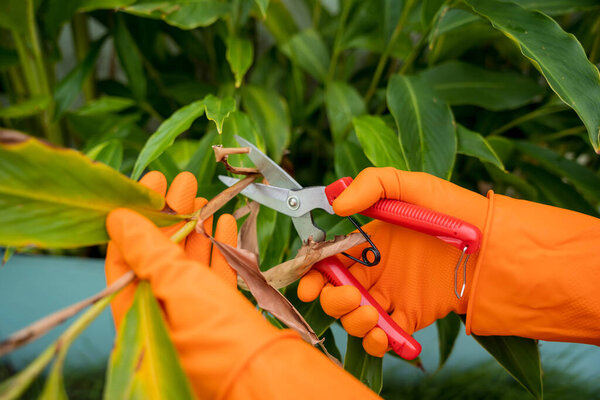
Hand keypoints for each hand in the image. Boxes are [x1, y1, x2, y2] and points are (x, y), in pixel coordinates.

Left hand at [105, 174, 294, 397]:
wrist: (264, 371)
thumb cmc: (213, 332)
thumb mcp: (174, 283)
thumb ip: (146, 249)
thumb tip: (118, 219)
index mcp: (138, 310)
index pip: (126, 255)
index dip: (136, 217)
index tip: (151, 183)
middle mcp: (162, 312)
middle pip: (160, 254)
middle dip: (171, 215)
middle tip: (182, 181)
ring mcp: (193, 312)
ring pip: (190, 261)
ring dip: (196, 227)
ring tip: (202, 197)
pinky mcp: (221, 311)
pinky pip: (215, 273)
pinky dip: (219, 246)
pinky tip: (223, 222)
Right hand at [298, 167, 489, 356]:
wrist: (494, 244)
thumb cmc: (454, 210)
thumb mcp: (413, 185)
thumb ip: (373, 184)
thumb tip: (335, 204)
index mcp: (367, 243)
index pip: (327, 262)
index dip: (313, 276)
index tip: (310, 284)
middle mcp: (375, 272)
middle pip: (336, 295)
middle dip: (332, 301)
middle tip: (349, 295)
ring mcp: (392, 296)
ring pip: (356, 319)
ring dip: (353, 322)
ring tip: (372, 315)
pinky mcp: (412, 317)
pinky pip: (386, 337)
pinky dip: (377, 343)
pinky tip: (382, 335)